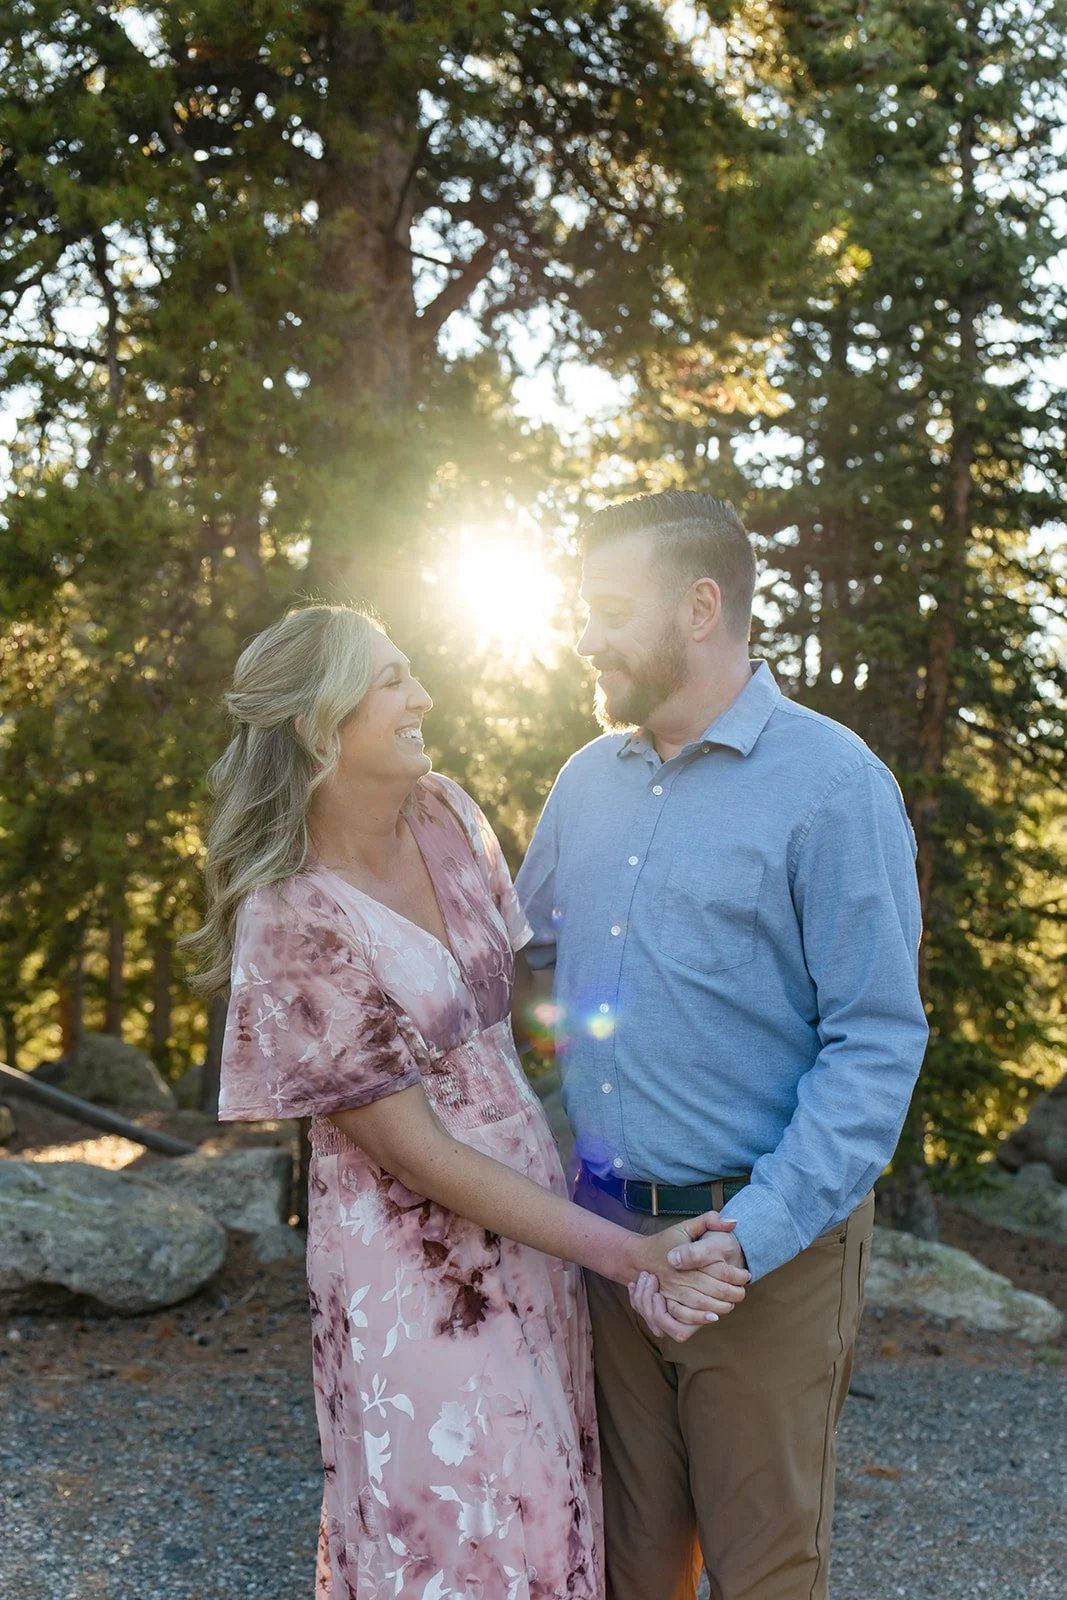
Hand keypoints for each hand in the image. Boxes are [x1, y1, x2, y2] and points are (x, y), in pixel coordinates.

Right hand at [631, 1219, 748, 1332]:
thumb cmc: (666, 1242)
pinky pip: (682, 1316)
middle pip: (712, 1289)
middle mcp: (678, 1275)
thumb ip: (709, 1220)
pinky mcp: (666, 1303)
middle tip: (742, 1292)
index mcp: (685, 1256)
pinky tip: (711, 1317)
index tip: (746, 1275)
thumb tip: (733, 1222)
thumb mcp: (685, 1226)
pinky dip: (698, 1319)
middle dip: (732, 1293)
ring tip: (731, 1304)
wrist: (639, 1257)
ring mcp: (671, 1291)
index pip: (717, 1269)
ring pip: (700, 1304)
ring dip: (719, 1307)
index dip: (735, 1275)